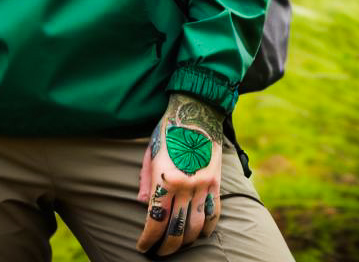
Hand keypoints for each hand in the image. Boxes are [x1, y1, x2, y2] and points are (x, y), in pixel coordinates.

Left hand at [135, 93, 223, 255]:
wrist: (196, 110)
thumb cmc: (168, 129)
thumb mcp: (150, 151)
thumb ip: (146, 180)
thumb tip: (142, 204)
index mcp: (164, 178)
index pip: (155, 220)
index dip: (147, 239)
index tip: (142, 246)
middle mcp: (184, 185)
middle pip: (175, 230)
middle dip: (165, 246)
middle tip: (158, 251)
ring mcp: (203, 185)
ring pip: (196, 228)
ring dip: (185, 242)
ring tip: (176, 245)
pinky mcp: (216, 182)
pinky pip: (214, 214)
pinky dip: (207, 229)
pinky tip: (199, 234)